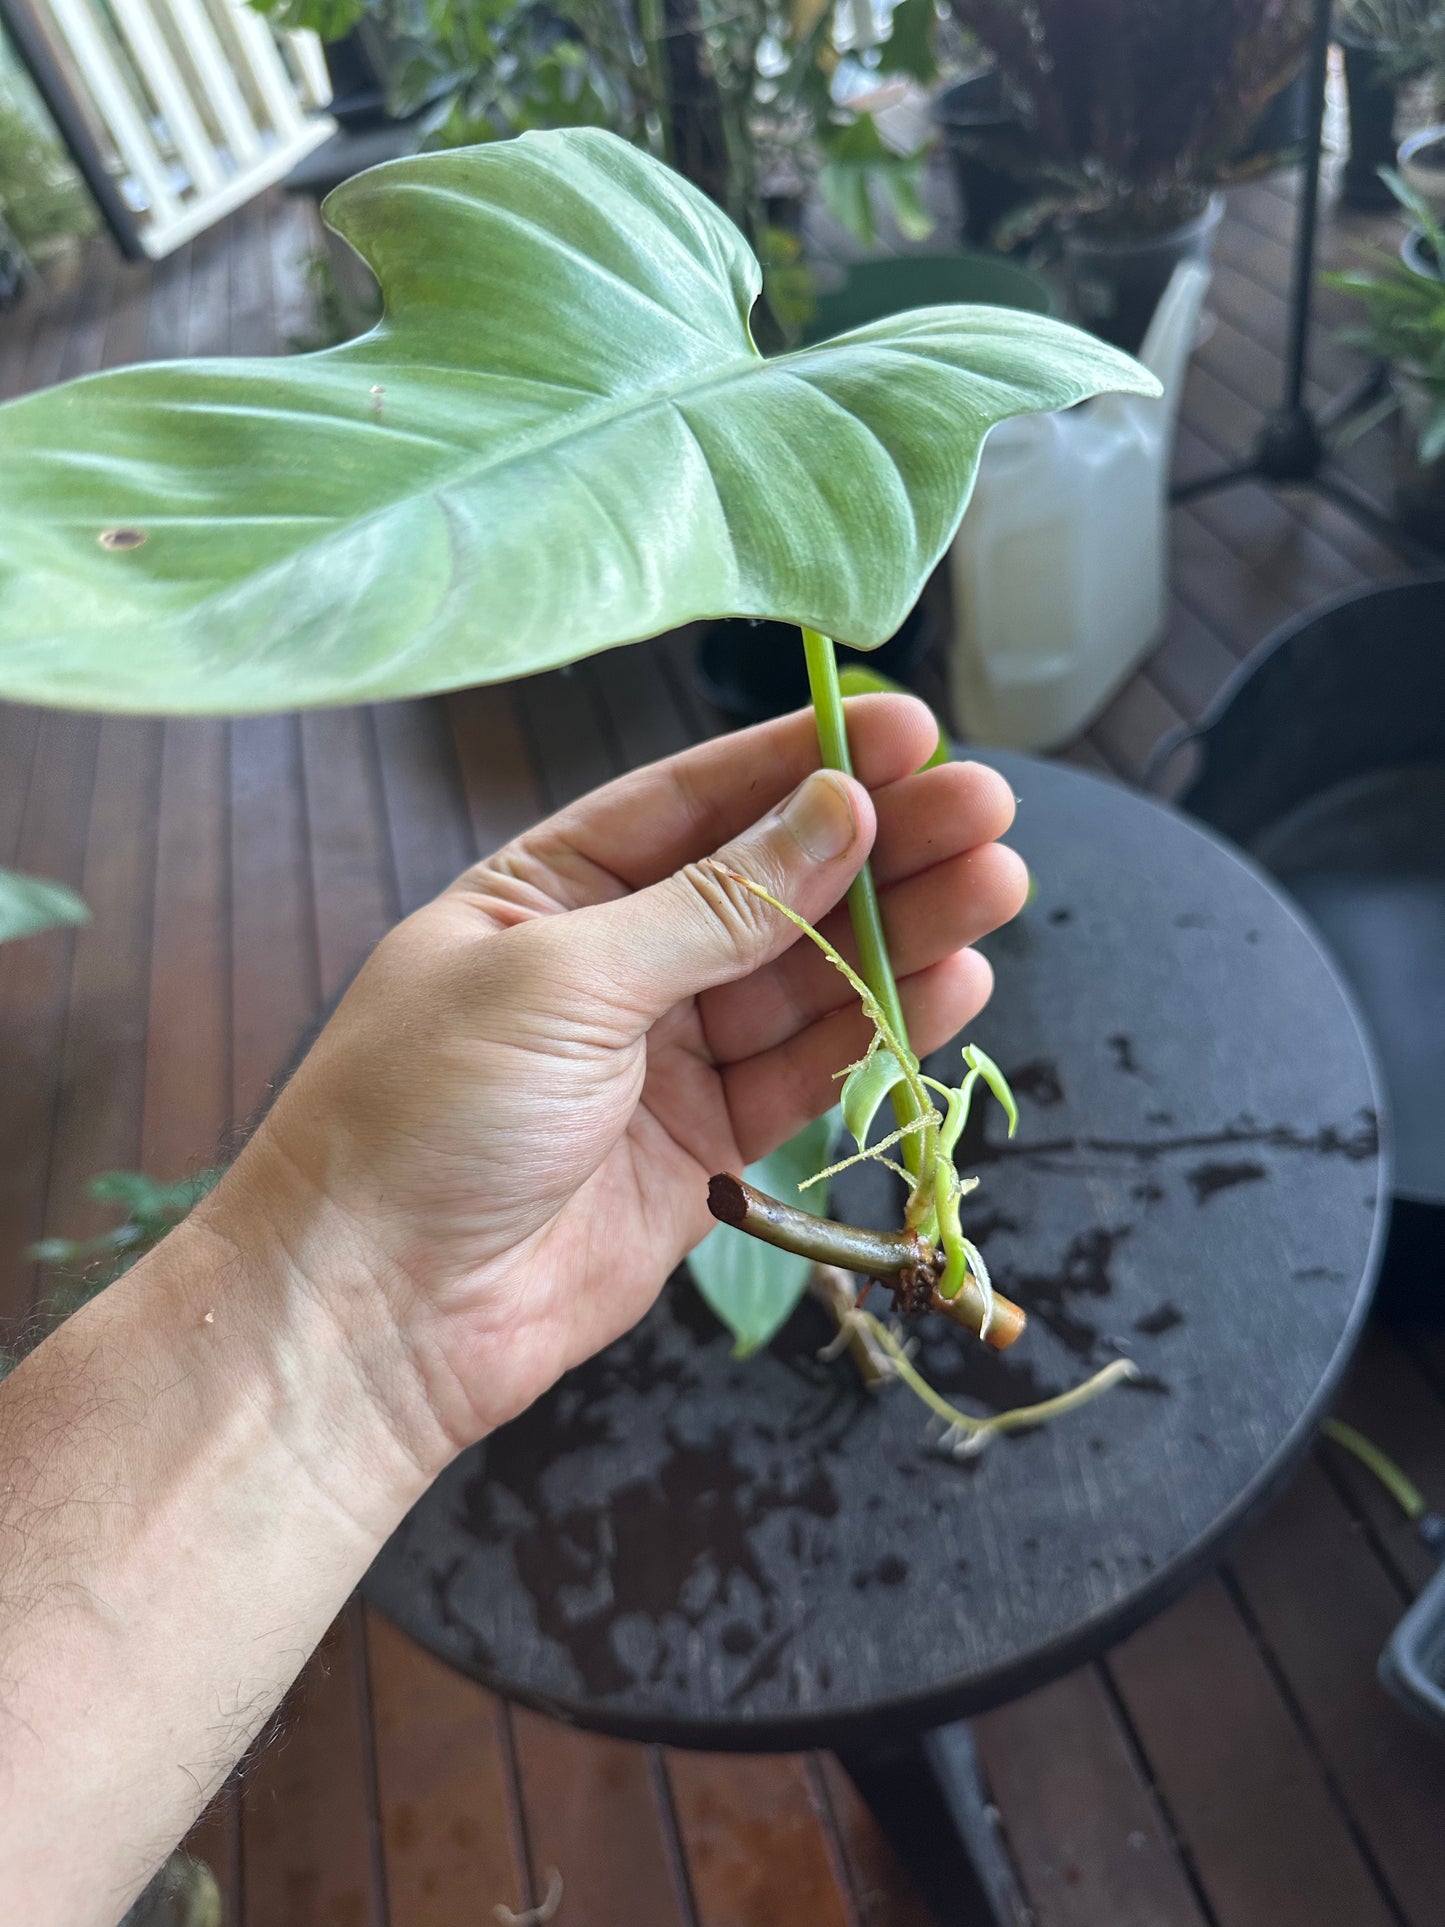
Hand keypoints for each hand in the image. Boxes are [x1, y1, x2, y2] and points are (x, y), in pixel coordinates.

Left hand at [202, 694, 1026, 1463]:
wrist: (375, 1314)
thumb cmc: (427, 1112)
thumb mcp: (564, 979)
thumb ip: (713, 905)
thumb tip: (835, 809)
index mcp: (550, 890)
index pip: (695, 804)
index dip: (803, 762)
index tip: (910, 728)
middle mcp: (615, 962)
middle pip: (770, 885)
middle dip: (877, 844)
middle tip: (985, 807)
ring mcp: (663, 1057)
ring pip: (804, 978)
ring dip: (899, 932)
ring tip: (995, 882)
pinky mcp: (705, 1145)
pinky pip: (807, 1073)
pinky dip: (879, 1032)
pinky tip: (955, 983)